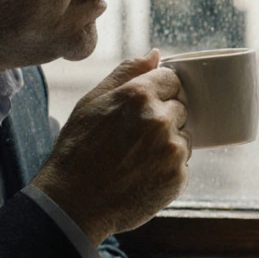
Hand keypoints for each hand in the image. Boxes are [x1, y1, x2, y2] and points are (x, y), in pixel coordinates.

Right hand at [31, 50, 189, 244]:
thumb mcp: (91, 102)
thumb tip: (155, 54)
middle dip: (163, 117)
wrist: (74, 204)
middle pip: (180, 107)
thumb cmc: (77, 151)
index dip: (158, 92)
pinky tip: (142, 175)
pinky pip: (182, 164)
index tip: (143, 108)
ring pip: (183, 136)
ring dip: (168, 144)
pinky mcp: (178, 176)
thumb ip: (127, 73)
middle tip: (134, 138)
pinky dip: (167, 169)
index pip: (171, 79)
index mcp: (138, 95)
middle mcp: (160, 119)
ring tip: (136, 159)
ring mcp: (172, 149)